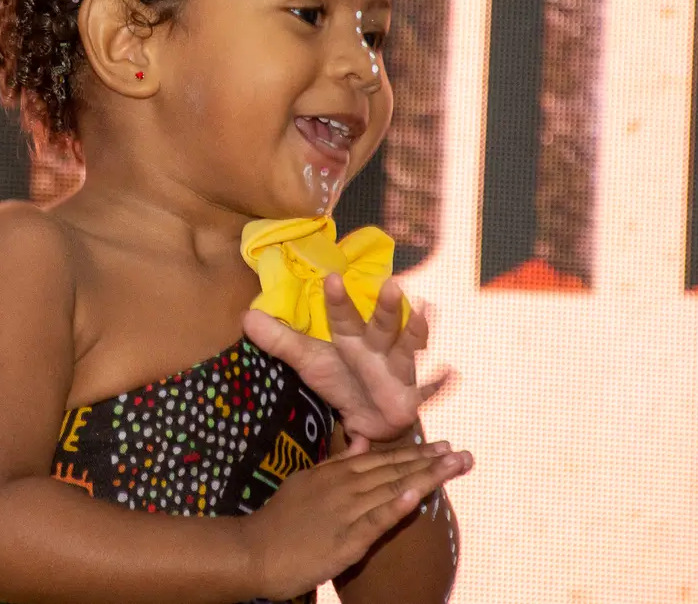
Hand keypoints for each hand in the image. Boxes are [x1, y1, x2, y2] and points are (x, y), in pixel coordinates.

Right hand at [241, 438, 473, 600]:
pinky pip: (375, 521)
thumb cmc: (280, 521)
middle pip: (394, 471)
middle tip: (462, 454)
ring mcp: (344, 511)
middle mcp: (343, 487)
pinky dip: (396, 506)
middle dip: (430, 462)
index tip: (443, 446)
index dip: (415, 452)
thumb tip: (361, 442)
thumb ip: (336, 462)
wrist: (254, 551)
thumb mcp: (307, 482)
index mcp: (335, 473)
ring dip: (425, 476)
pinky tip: (417, 494)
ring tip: (453, 466)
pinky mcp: (344, 539)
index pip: (382, 460)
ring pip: (391, 490)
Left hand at [242, 275, 451, 448]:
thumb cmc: (340, 380)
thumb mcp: (307, 362)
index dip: (338, 300)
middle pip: (381, 325)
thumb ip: (280, 340)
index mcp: (350, 338)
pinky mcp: (413, 394)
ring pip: (407, 347)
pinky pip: (428, 387)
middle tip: (392, 284)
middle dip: (386, 307)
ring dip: (417, 330)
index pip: (342, 317)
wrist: (370, 419)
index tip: (333, 279)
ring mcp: (398, 369)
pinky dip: (439, 381)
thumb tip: (246, 317)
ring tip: (426, 309)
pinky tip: (451, 371)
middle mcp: (376, 348)